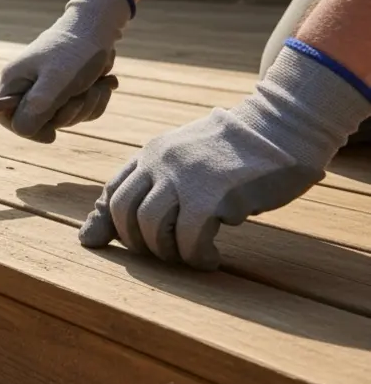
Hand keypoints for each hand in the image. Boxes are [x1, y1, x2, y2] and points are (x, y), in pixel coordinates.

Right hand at [0, 0, 132, 141]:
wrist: (102, 26)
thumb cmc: (76, 51)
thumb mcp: (56, 80)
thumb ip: (36, 107)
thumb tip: (21, 130)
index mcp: (15, 81)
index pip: (6, 118)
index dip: (27, 130)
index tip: (51, 135)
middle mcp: (28, 86)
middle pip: (40, 122)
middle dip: (68, 113)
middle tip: (81, 94)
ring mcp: (50, 89)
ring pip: (66, 117)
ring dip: (87, 105)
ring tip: (97, 84)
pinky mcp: (70, 89)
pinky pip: (81, 111)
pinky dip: (95, 100)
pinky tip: (104, 83)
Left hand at [79, 42, 370, 269]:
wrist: (282, 126)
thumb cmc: (236, 152)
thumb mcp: (189, 157)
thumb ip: (158, 181)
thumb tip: (122, 217)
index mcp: (153, 152)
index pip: (113, 191)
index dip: (105, 223)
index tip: (101, 242)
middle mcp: (161, 161)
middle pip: (124, 211)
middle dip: (135, 242)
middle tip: (161, 253)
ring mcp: (186, 176)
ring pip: (151, 226)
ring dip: (166, 251)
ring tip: (187, 256)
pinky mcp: (214, 195)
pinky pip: (189, 238)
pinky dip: (195, 256)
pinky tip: (209, 258)